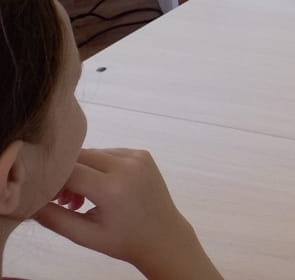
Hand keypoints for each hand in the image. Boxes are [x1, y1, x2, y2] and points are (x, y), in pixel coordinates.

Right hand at [33, 149, 218, 278]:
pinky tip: (99, 188)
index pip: (69, 172)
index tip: (50, 198)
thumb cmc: (123, 240)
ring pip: (94, 152)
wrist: (163, 235)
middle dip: (66, 175)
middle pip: (80, 157)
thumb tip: (31, 203)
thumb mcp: (85, 235)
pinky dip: (98, 166)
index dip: (53, 182)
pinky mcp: (143, 154)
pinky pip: (110, 152)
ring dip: (81, 170)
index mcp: (113, 187)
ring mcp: (138, 156)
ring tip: (81, 199)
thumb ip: (54, 218)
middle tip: (64, 201)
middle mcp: (127, 165)